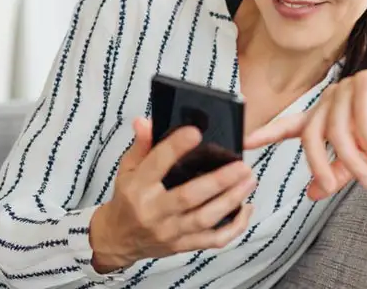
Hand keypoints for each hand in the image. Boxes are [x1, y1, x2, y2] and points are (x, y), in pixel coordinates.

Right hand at [89, 118, 256, 272]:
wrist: (117, 239)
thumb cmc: (128, 198)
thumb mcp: (128, 168)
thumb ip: (141, 145)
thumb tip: (144, 121)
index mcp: (138, 187)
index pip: (157, 164)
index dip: (176, 147)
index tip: (195, 132)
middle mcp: (153, 211)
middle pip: (189, 196)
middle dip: (219, 181)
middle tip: (242, 165)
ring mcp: (169, 232)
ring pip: (205, 219)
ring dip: (231, 200)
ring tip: (249, 181)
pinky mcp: (182, 245)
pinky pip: (212, 240)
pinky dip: (234, 227)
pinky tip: (246, 208)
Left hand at [244, 67, 366, 201]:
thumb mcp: (364, 156)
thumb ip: (338, 173)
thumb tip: (311, 194)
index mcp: (325, 116)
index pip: (290, 125)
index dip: (266, 134)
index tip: (244, 143)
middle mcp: (330, 100)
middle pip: (311, 135)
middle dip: (319, 164)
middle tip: (329, 188)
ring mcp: (346, 88)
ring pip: (337, 129)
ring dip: (352, 158)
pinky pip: (360, 114)